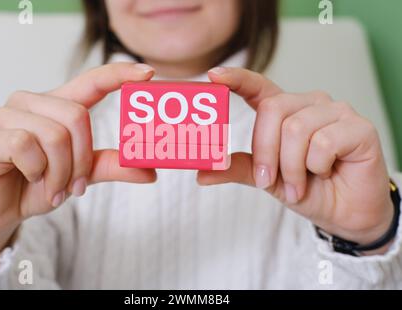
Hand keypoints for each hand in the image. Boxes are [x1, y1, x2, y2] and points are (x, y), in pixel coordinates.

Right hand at [0, 63, 156, 269]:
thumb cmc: (37, 185)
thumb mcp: (81, 175)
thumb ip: (110, 167)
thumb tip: (149, 171)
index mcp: (58, 106)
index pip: (92, 80)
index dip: (119, 74)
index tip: (148, 72)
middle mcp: (33, 103)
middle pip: (77, 116)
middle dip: (82, 161)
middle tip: (75, 187)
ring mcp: (8, 115)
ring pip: (55, 134)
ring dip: (61, 172)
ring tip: (53, 188)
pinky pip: (26, 146)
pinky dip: (37, 171)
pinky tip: (30, 179)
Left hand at [198, 67, 393, 252]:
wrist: (344, 214)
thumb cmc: (307, 189)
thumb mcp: (266, 179)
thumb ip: (238, 169)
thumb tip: (201, 173)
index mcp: (285, 112)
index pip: (259, 86)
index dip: (237, 78)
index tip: (214, 75)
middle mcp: (309, 104)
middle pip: (272, 110)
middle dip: (266, 153)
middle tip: (269, 179)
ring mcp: (336, 112)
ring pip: (296, 129)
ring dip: (292, 167)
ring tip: (299, 184)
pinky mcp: (359, 127)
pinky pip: (324, 142)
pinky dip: (317, 167)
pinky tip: (326, 173)